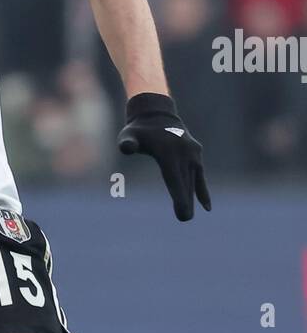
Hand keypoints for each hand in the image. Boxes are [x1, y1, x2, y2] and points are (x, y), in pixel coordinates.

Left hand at [118, 92, 210, 221]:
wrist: (157, 113)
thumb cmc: (138, 130)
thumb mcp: (128, 135)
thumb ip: (127, 143)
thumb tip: (127, 148)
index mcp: (169, 152)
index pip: (174, 179)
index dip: (179, 198)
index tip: (183, 214)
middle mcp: (184, 153)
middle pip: (185, 182)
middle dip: (185, 202)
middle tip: (184, 219)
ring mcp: (193, 152)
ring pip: (193, 180)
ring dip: (192, 198)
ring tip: (187, 215)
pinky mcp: (196, 153)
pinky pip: (200, 175)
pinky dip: (202, 190)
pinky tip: (206, 207)